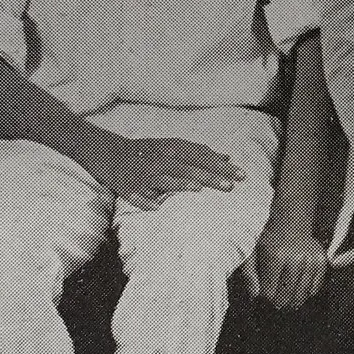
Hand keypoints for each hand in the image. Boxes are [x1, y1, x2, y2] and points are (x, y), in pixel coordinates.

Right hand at [91, 133, 244, 210]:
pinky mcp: (131, 188)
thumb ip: (200, 153)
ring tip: (199, 188)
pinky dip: (148, 201)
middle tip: (231, 186)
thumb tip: (228, 158)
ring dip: (181, 183)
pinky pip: (141, 196)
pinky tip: (157, 206)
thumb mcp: (174, 147)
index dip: (222, 166)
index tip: (242, 175)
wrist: (111, 154)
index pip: (202, 157)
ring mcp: (146, 174)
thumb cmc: (149, 152)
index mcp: (173, 148)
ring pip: (166, 179)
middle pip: (189, 168)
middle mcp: (162, 159)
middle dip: (210, 176)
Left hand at [250, 214, 329, 310]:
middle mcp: (296, 259)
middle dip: (279, 304)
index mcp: (275, 257)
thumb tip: (255, 296)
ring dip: (293, 302)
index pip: (270, 293)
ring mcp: (310, 261)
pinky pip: (315, 288)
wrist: (291, 221)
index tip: (263, 298)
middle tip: (275, 305)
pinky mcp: (321, 262)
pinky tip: (298, 290)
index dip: (265, 300)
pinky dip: (306, 293)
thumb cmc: (268, 238)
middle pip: (286, 297)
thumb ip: (249, 275)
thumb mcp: (251, 252)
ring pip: (301, 295)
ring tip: (286, 302)